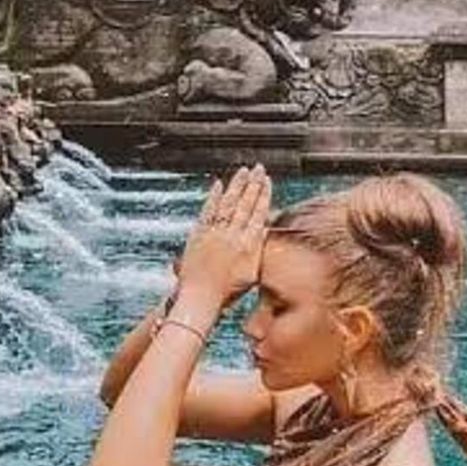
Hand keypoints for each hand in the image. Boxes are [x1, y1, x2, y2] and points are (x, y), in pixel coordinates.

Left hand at [175, 166, 271, 309]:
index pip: (259, 213)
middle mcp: (233, 236)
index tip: (267, 181)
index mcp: (249, 245)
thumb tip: (263, 230)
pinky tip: (218, 185)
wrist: (201, 298)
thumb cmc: (226, 292)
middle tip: (259, 168)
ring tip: (243, 170)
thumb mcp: (251, 273)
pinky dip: (213, 197)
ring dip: (237, 185)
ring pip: (229, 204)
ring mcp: (215, 233)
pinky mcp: (199, 234)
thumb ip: (257, 250)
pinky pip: (208, 211)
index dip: (264, 195)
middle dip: (253, 184)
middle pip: (246, 204)